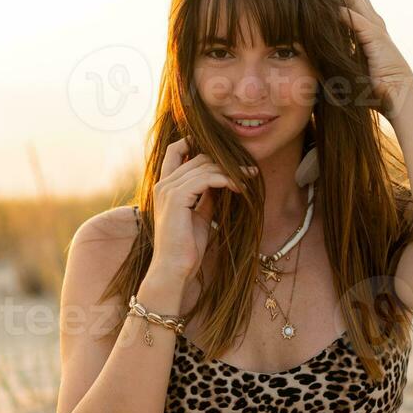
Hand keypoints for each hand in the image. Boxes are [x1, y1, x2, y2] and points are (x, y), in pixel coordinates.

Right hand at [148, 138, 253, 283]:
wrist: (174, 269)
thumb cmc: (186, 248)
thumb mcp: (199, 216)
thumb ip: (205, 197)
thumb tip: (220, 182)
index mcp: (165, 187)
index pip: (175, 150)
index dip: (195, 142)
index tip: (224, 150)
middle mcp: (163, 184)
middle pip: (197, 156)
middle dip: (226, 161)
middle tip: (249, 170)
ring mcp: (167, 189)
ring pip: (204, 165)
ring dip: (230, 171)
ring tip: (249, 178)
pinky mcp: (176, 197)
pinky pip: (205, 178)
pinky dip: (225, 180)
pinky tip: (239, 188)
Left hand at [336, 0, 412, 120]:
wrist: (400, 99)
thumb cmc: (376, 88)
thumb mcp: (353, 65)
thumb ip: (340, 54)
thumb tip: (316, 54)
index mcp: (369, 28)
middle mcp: (374, 23)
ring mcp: (376, 29)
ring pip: (354, 0)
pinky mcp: (376, 39)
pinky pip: (356, 20)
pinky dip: (341, 10)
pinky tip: (326, 2)